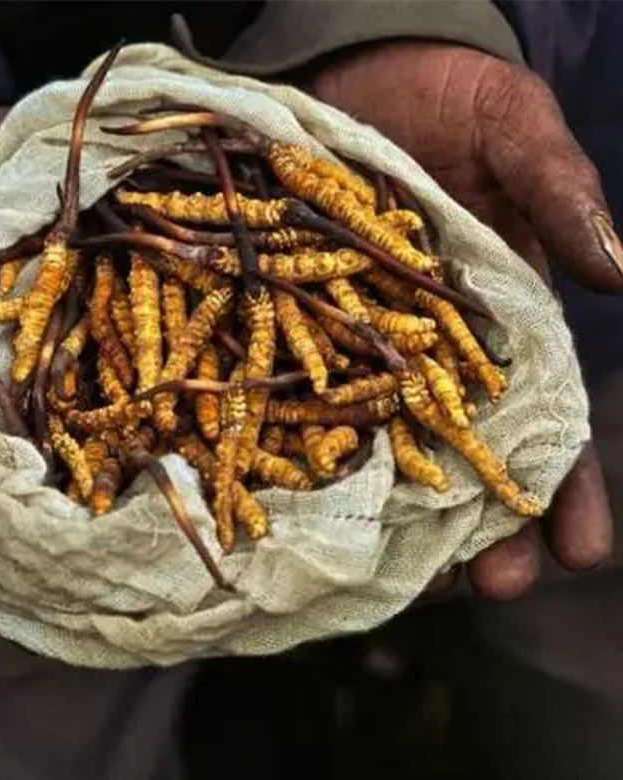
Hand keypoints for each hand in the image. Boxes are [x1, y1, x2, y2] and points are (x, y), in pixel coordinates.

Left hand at [309, 41, 617, 598]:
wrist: (355, 72)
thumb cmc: (446, 94)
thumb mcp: (513, 128)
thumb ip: (560, 191)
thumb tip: (618, 273)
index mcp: (504, 319)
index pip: (547, 417)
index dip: (568, 485)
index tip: (584, 551)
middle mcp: (437, 347)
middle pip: (468, 451)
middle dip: (487, 524)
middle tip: (496, 590)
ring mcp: (368, 342)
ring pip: (392, 442)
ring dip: (404, 511)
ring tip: (411, 580)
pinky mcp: (307, 322)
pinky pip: (312, 391)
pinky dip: (319, 446)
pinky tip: (319, 502)